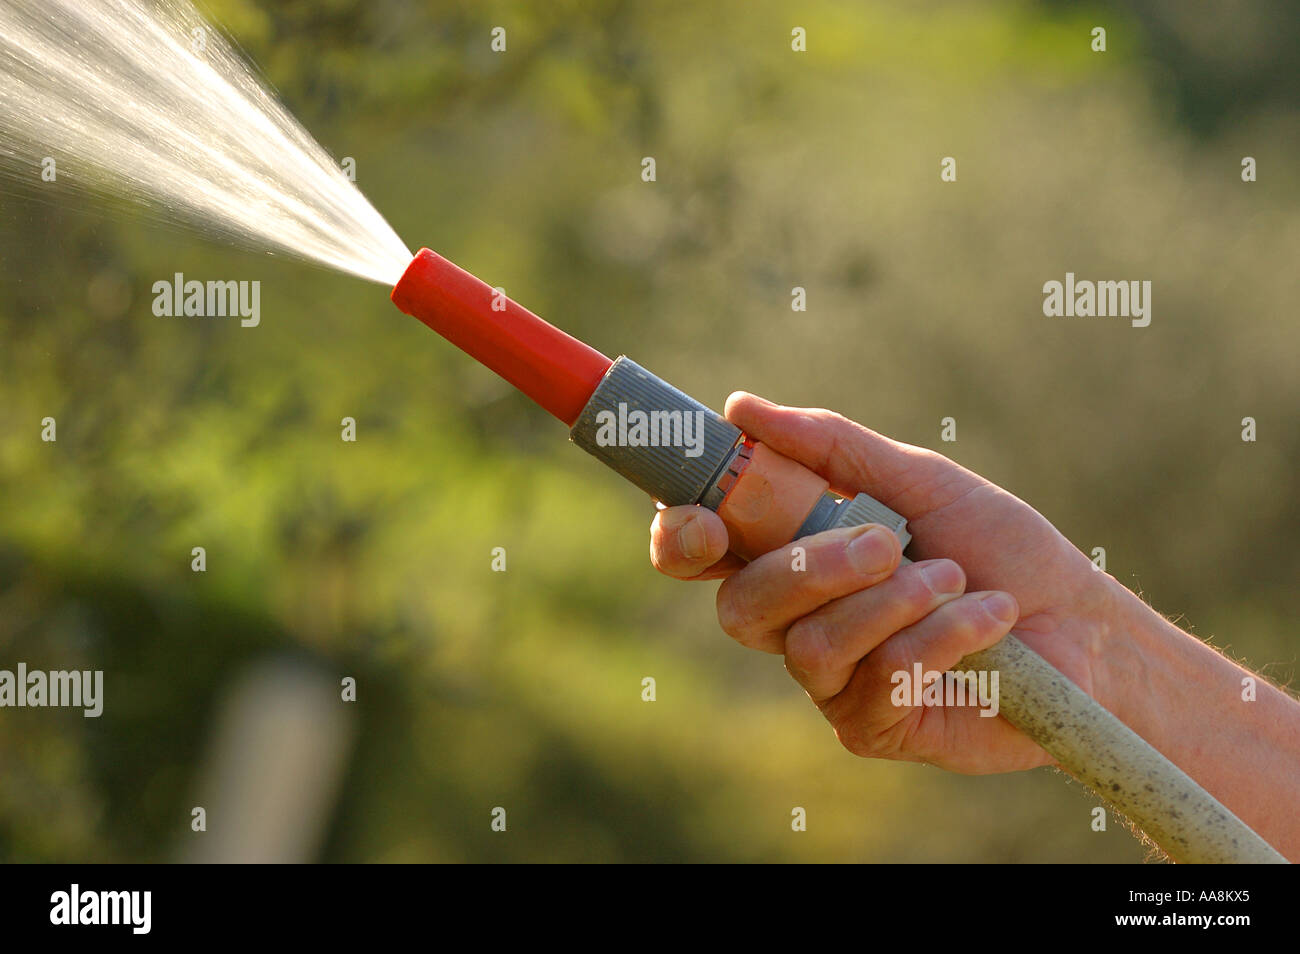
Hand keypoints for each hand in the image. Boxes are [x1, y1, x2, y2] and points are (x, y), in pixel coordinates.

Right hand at [650, 392, 1127, 773]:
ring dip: (896, 601)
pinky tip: (991, 619)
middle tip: (885, 541)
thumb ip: (827, 447)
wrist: (1083, 625)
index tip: (706, 517)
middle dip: (810, 568)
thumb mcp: (916, 479)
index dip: (681, 538)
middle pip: (742, 606)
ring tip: (957, 578)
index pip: (701, 556)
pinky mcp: (874, 726)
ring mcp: (831, 681)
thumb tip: (740, 407)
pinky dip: (943, 634)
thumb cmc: (999, 548)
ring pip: (812, 644)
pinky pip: (877, 678)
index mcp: (792, 556)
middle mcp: (797, 621)